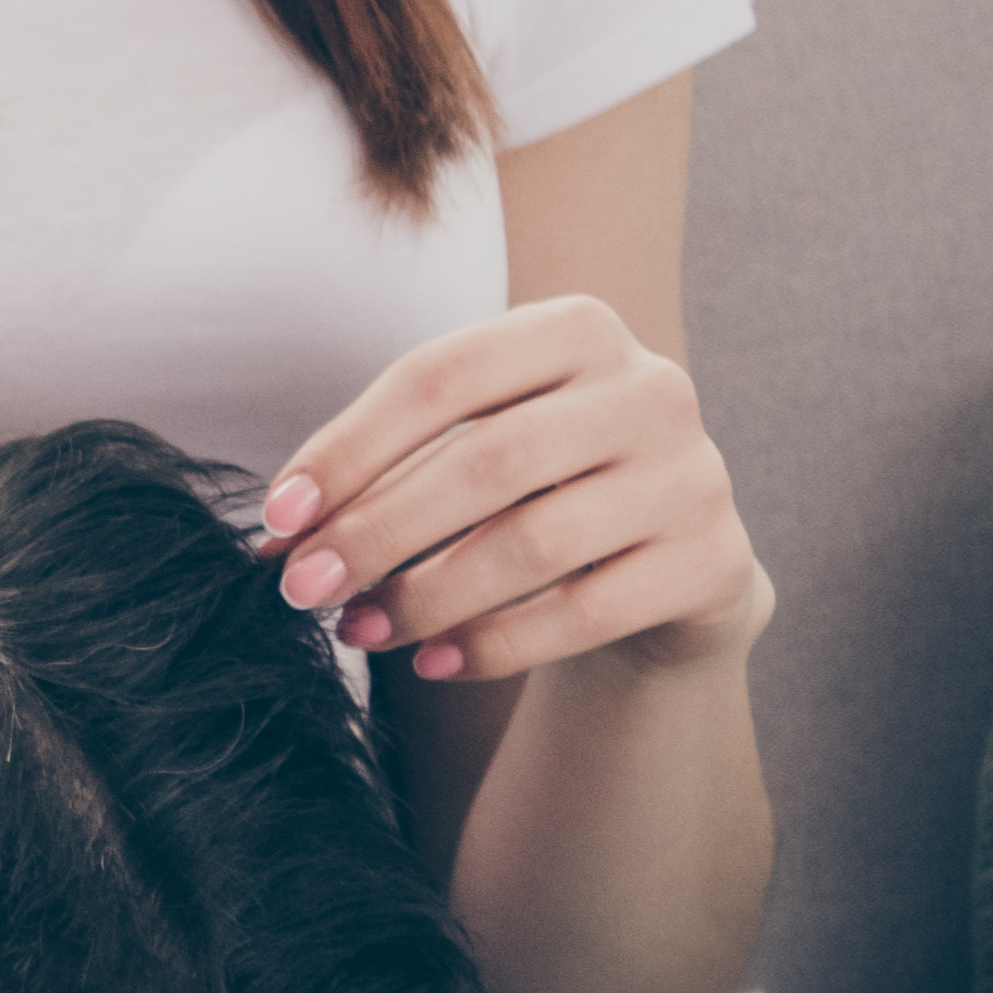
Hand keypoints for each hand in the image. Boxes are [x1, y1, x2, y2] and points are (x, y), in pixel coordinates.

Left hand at [263, 293, 767, 687]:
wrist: (666, 560)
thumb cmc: (541, 490)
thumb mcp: (474, 450)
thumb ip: (387, 473)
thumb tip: (278, 536)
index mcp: (577, 329)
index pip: (442, 375)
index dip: (349, 447)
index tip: (278, 518)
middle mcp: (650, 388)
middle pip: (487, 461)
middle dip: (378, 532)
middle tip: (304, 588)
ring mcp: (693, 474)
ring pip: (535, 542)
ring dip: (427, 596)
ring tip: (360, 630)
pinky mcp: (713, 561)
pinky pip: (586, 611)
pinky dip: (495, 644)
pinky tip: (434, 663)